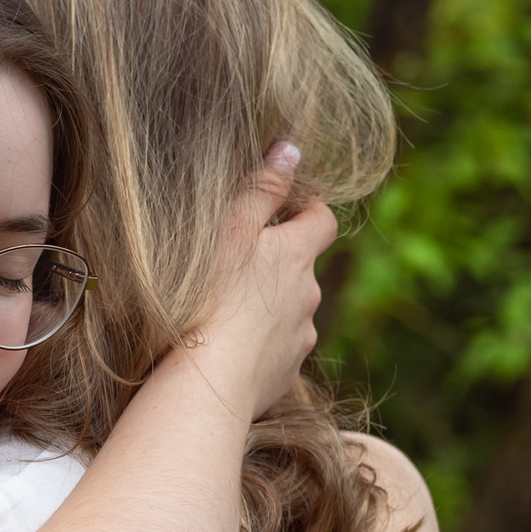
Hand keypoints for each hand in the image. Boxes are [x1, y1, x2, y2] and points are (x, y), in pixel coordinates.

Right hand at [186, 142, 338, 417]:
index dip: (307, 211)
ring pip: (290, 312)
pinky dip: (260, 347)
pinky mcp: (284, 374)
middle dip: (278, 265)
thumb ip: (262, 188)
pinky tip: (228, 352)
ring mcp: (299, 338)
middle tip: (235, 268)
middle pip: (303, 269)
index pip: (323, 220)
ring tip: (225, 316)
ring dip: (268, 309)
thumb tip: (292, 148)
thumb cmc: (211, 300)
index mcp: (297, 256)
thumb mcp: (231, 230)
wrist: (207, 383)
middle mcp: (309, 296)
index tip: (281, 212)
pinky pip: (276, 352)